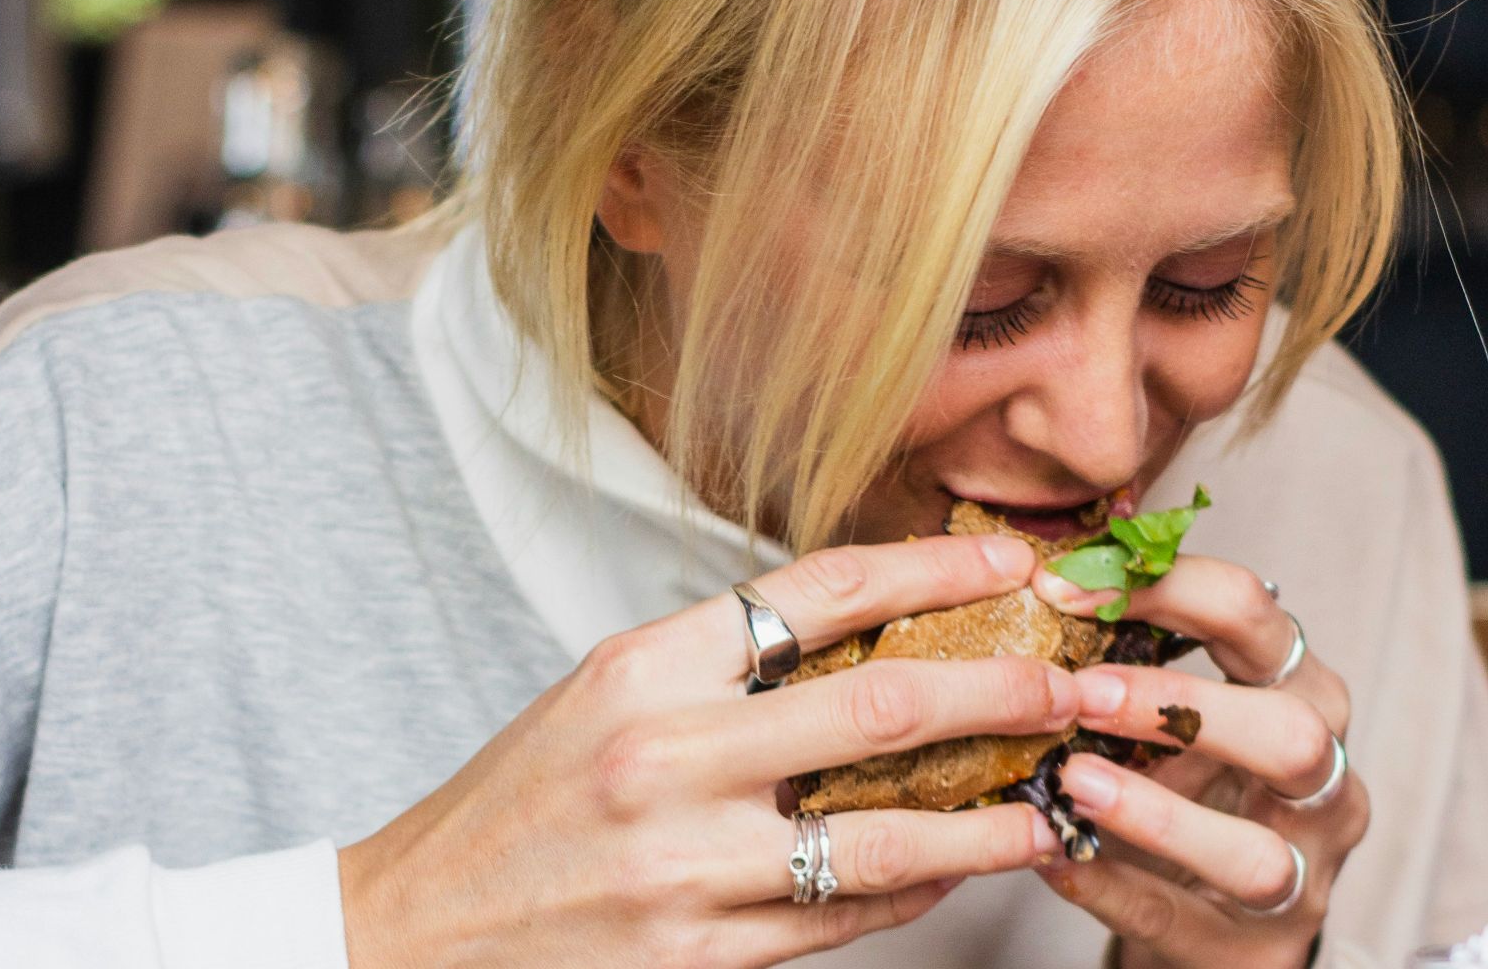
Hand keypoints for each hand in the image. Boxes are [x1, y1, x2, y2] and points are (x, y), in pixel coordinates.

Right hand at [337, 534, 1078, 968]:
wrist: (416, 929)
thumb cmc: (516, 804)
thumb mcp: (603, 695)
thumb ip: (721, 665)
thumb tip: (864, 635)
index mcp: (644, 665)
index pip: (820, 589)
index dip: (934, 566)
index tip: (1009, 559)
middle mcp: (667, 754)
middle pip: (882, 704)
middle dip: (1003, 688)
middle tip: (1072, 682)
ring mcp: (686, 863)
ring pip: (886, 834)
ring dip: (989, 817)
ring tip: (1049, 801)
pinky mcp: (699, 956)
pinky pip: (843, 918)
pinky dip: (914, 891)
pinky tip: (954, 868)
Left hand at [1030, 557, 1367, 968]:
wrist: (1216, 915)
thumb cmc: (1191, 787)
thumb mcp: (1177, 713)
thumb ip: (1132, 654)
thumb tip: (1046, 578)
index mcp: (1302, 693)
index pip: (1258, 617)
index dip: (1168, 589)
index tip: (1068, 587)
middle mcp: (1322, 783)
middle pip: (1293, 735)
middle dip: (1186, 707)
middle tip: (1084, 694)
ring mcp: (1300, 877)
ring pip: (1254, 852)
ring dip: (1154, 813)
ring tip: (1072, 782)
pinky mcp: (1254, 951)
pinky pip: (1180, 920)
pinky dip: (1110, 886)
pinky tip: (1052, 854)